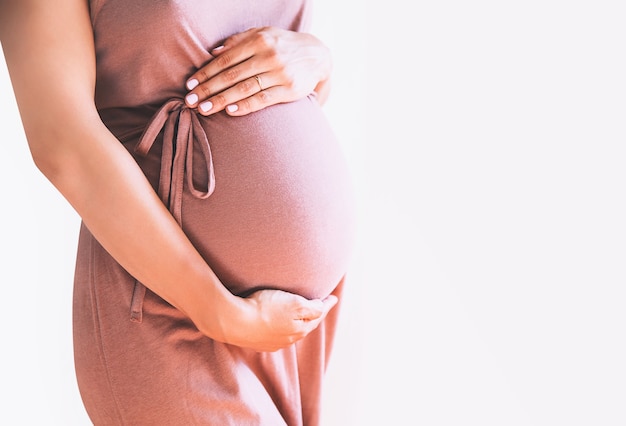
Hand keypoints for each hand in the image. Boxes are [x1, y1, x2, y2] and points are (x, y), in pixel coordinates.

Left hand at [184, 26, 331, 115]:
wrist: (318, 55)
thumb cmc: (284, 45)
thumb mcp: (264, 34)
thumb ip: (239, 41)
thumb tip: (214, 52)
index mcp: (259, 40)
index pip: (226, 59)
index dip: (207, 72)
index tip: (190, 84)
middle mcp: (269, 56)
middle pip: (232, 75)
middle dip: (209, 89)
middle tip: (191, 100)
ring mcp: (280, 73)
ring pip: (245, 88)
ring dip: (222, 100)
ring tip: (204, 110)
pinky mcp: (289, 90)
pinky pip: (263, 99)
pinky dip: (246, 105)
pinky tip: (230, 111)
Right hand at [214, 288, 338, 351]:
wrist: (233, 322)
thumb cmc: (264, 308)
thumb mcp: (294, 304)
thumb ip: (312, 308)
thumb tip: (324, 307)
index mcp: (300, 329)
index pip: (317, 316)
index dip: (326, 305)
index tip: (333, 297)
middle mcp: (288, 339)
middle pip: (305, 326)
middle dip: (313, 316)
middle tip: (320, 305)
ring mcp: (272, 343)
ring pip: (290, 331)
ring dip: (296, 323)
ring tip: (299, 314)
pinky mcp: (257, 342)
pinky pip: (274, 335)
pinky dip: (280, 327)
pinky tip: (276, 324)